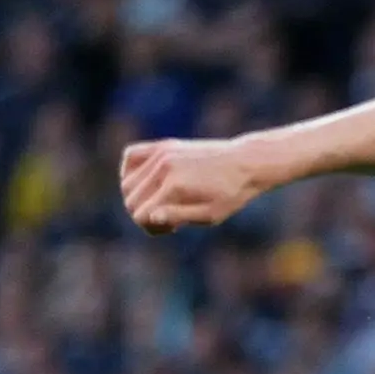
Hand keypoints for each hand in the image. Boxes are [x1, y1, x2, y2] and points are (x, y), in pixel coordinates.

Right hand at [121, 137, 265, 233]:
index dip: (151, 228)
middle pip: (131, 201)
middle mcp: (164, 167)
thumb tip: (150, 217)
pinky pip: (130, 156)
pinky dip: (130, 171)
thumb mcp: (210, 214)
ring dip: (139, 198)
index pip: (140, 215)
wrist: (247, 162)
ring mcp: (162, 153)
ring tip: (164, 202)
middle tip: (170, 218)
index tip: (172, 228)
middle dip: (145, 215)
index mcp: (175, 187)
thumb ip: (177, 217)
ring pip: (127, 183)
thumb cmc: (232, 194)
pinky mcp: (164, 145)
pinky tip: (147, 182)